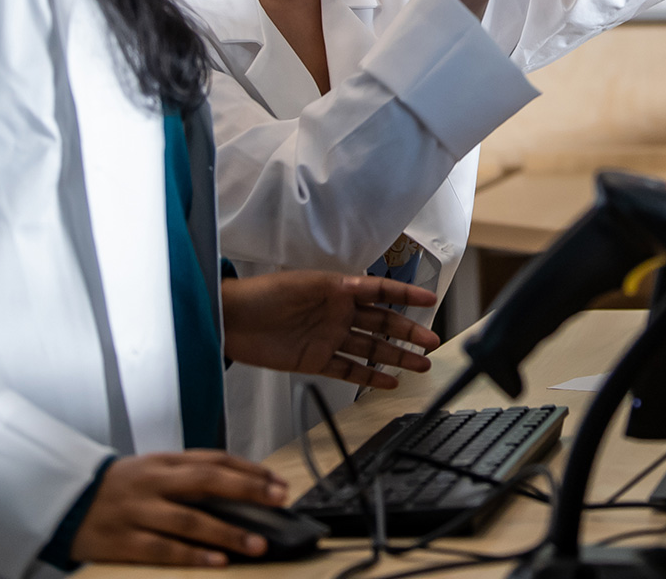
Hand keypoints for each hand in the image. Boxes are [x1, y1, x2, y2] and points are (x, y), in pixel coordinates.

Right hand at [70, 452, 286, 566]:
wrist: (68, 500)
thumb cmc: (119, 488)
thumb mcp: (152, 471)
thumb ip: (187, 478)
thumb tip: (236, 491)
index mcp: (163, 461)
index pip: (213, 458)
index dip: (247, 469)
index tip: (276, 481)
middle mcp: (154, 482)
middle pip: (206, 481)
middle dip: (247, 490)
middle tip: (278, 500)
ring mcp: (139, 511)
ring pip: (190, 519)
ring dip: (227, 531)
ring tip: (256, 543)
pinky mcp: (126, 541)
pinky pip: (164, 549)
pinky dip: (193, 556)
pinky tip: (217, 562)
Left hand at [221, 271, 438, 388]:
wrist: (233, 320)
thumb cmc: (264, 294)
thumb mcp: (304, 284)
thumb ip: (337, 288)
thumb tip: (365, 284)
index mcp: (337, 289)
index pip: (378, 290)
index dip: (404, 294)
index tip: (430, 299)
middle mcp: (337, 314)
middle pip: (381, 323)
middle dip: (408, 331)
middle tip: (432, 342)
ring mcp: (329, 338)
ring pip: (371, 348)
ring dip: (396, 356)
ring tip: (421, 365)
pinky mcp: (316, 360)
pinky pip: (349, 370)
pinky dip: (369, 376)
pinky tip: (388, 382)